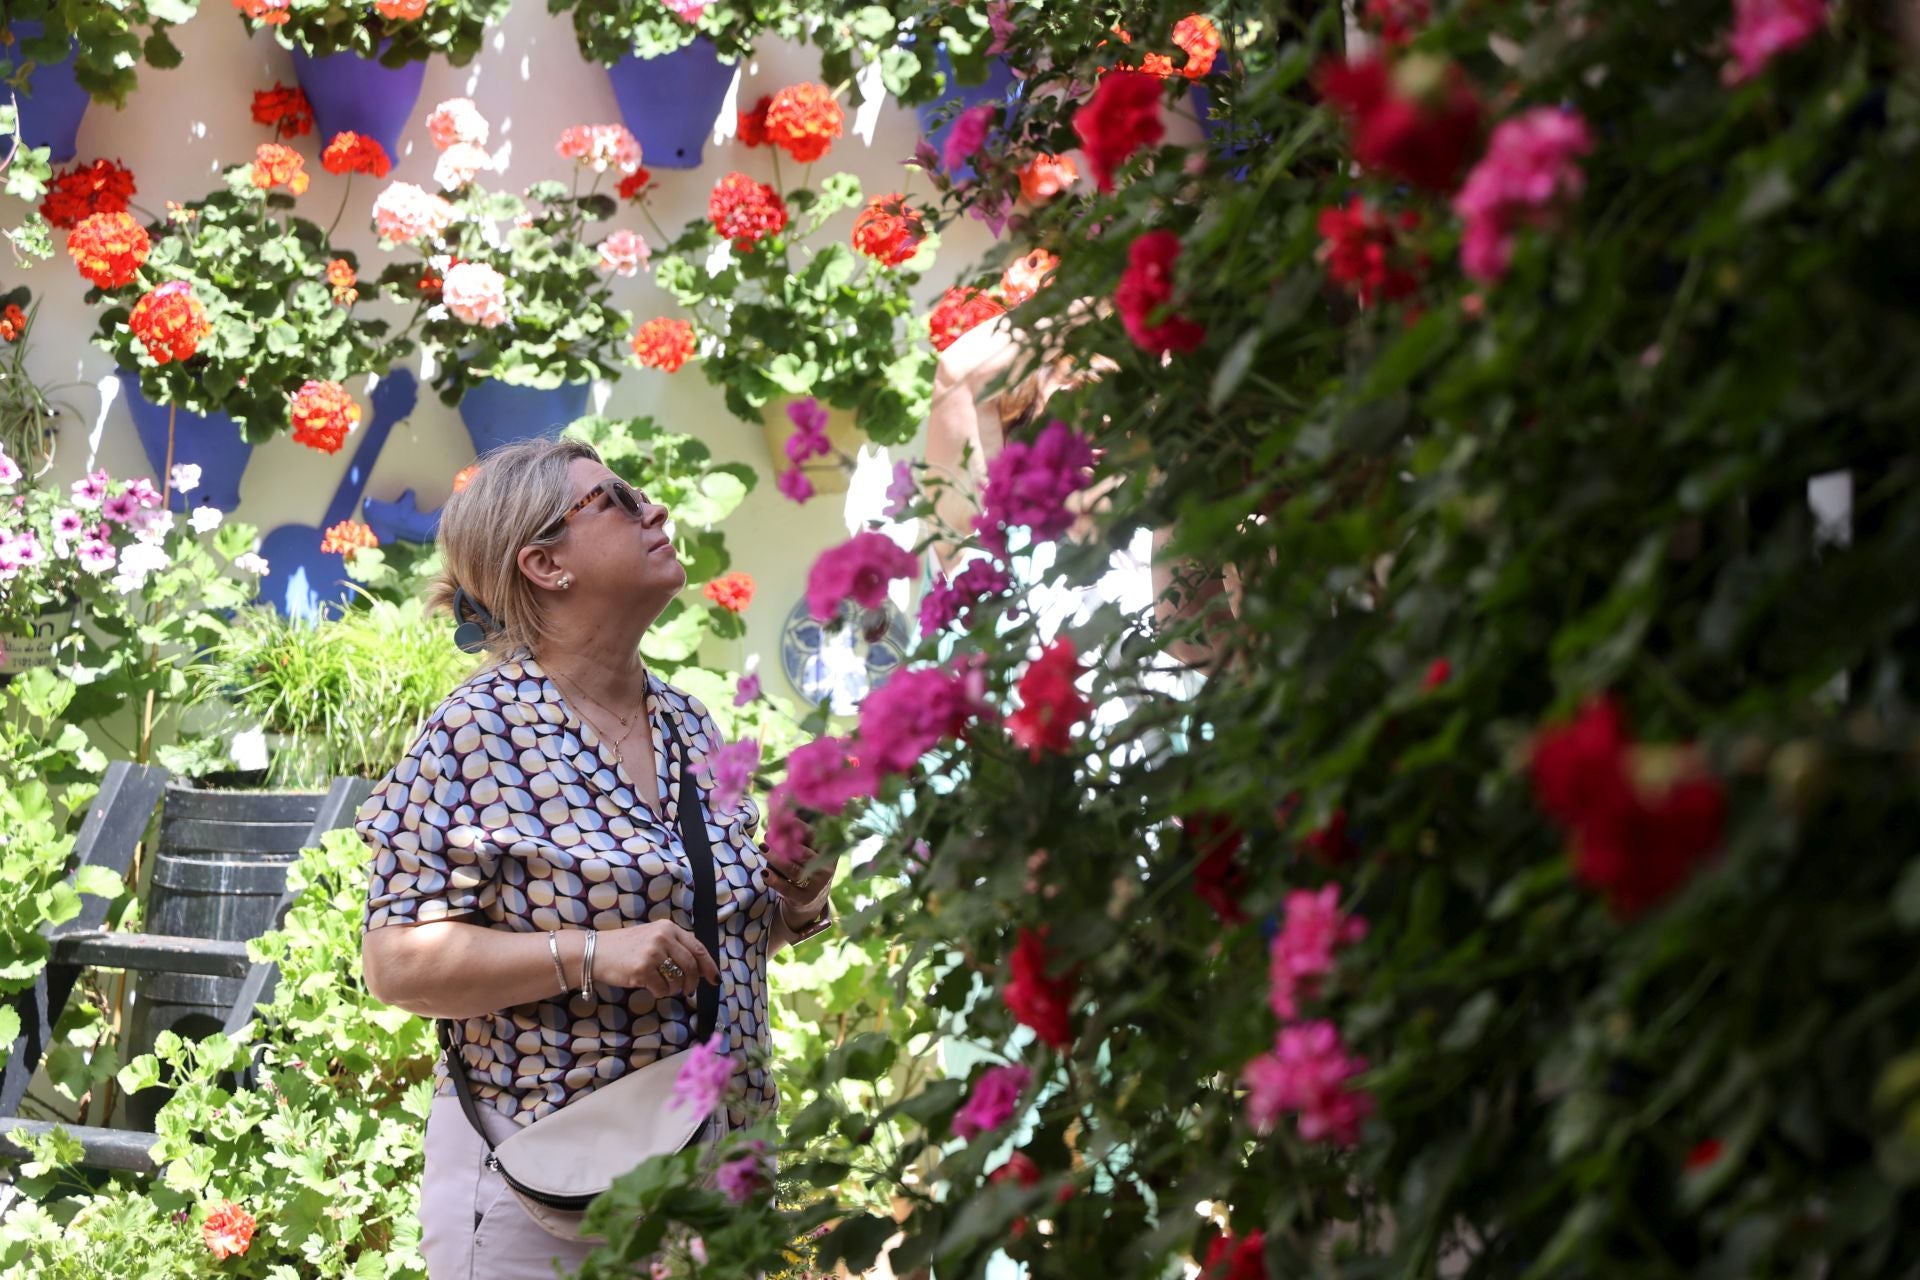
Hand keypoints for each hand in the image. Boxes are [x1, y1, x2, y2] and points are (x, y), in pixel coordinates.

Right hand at [590, 920, 719, 999]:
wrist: (595, 952)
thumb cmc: (625, 947)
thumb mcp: (652, 937)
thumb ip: (674, 946)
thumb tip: (698, 967)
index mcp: (668, 928)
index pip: (697, 948)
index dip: (709, 966)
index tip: (715, 979)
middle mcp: (663, 937)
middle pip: (691, 966)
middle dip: (693, 982)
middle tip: (689, 991)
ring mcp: (652, 953)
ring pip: (678, 979)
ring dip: (675, 989)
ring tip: (667, 988)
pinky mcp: (642, 970)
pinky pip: (662, 989)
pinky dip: (660, 993)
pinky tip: (652, 988)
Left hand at [766, 816, 837, 917]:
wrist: (812, 899)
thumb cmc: (807, 865)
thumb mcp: (809, 849)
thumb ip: (798, 834)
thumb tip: (778, 813)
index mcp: (828, 850)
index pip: (814, 835)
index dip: (798, 825)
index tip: (783, 818)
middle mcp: (826, 867)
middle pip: (804, 853)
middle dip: (785, 842)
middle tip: (768, 834)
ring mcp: (817, 884)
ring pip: (794, 870)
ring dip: (776, 859)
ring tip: (763, 848)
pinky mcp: (804, 898)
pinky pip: (787, 889)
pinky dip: (774, 881)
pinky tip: (764, 873)